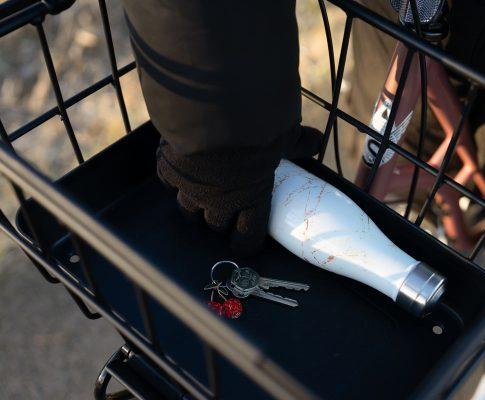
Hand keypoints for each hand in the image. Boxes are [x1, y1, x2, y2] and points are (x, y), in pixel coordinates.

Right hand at [157, 125, 321, 255]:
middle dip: (222, 221)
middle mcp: (217, 200)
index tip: (247, 242)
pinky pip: (169, 183)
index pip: (248, 237)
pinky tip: (180, 170)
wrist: (214, 106)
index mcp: (251, 198)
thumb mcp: (284, 135)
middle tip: (227, 209)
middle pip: (216, 225)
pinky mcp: (169, 168)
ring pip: (188, 210)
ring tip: (202, 195)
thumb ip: (297, 144)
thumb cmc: (257, 127)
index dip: (247, 242)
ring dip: (196, 206)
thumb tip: (315, 141)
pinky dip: (174, 178)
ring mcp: (190, 187)